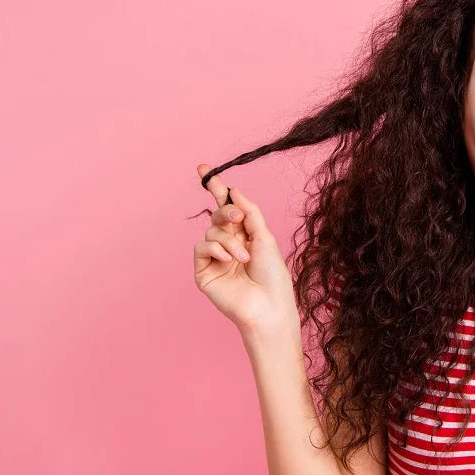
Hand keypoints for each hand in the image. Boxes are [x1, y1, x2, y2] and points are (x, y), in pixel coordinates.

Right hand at [193, 164, 295, 332]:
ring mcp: (214, 258)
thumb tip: (234, 191)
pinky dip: (215, 249)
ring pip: (210, 232)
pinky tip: (229, 260)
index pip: (226, 207)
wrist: (268, 306)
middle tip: (237, 218)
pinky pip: (201, 248)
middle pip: (216, 215)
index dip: (216, 188)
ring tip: (243, 257)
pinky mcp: (203, 272)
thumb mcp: (265, 237)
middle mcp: (228, 244)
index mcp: (245, 235)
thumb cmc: (273, 276)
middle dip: (225, 211)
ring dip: (228, 241)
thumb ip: (249, 213)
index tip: (204, 168)